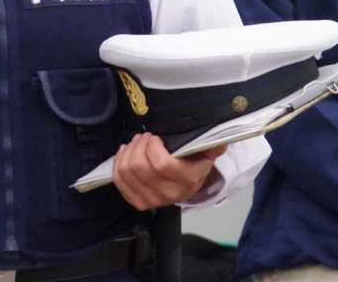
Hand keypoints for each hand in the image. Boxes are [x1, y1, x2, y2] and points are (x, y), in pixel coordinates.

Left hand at [112, 132, 226, 210]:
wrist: (186, 185)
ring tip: (136, 142)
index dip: (152, 146)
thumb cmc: (192, 163)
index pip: (161, 164)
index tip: (155, 137)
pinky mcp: (138, 202)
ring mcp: (152, 201)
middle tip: (144, 136)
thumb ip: (212, 146)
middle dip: (138, 144)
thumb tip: (219, 144)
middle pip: (139, 166)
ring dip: (128, 150)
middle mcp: (170, 194)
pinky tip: (125, 152)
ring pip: (127, 171)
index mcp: (188, 180)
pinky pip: (119, 180)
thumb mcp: (205, 153)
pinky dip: (118, 162)